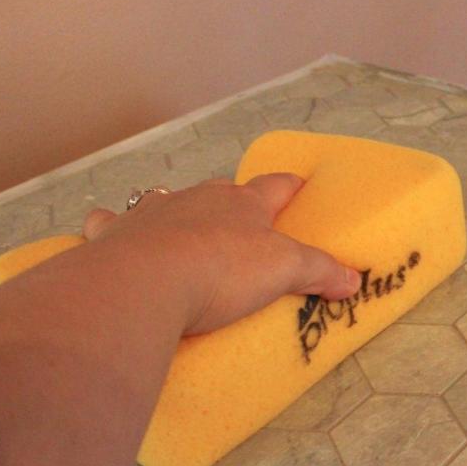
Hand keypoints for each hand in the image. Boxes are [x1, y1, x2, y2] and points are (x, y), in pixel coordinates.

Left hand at [81, 173, 359, 334]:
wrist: (144, 281)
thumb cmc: (221, 270)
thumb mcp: (284, 272)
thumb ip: (319, 271)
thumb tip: (355, 279)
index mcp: (243, 204)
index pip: (275, 186)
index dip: (289, 186)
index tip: (299, 184)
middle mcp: (198, 198)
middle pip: (221, 190)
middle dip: (231, 200)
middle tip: (240, 221)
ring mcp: (153, 213)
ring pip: (166, 200)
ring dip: (174, 211)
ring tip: (179, 230)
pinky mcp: (114, 234)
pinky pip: (111, 222)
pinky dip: (114, 227)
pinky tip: (112, 234)